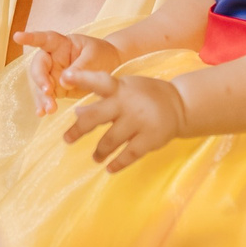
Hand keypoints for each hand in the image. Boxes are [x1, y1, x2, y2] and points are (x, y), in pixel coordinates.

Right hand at [14, 30, 120, 113]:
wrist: (112, 67)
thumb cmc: (102, 54)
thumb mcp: (95, 56)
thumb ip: (80, 67)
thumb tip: (62, 82)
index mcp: (62, 44)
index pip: (45, 39)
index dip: (30, 38)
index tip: (17, 37)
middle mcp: (53, 58)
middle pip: (39, 67)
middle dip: (40, 80)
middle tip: (48, 91)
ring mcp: (53, 74)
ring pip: (41, 85)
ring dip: (42, 97)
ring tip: (49, 109)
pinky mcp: (56, 88)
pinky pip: (46, 96)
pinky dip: (44, 105)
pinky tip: (42, 113)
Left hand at [59, 68, 186, 171]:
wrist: (180, 104)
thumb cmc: (144, 96)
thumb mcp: (125, 90)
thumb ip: (102, 100)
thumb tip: (76, 113)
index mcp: (120, 89)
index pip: (99, 81)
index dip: (82, 78)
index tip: (65, 78)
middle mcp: (127, 104)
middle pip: (96, 117)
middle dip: (78, 129)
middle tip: (67, 139)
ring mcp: (139, 121)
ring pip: (110, 140)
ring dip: (100, 151)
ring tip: (95, 157)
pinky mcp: (150, 138)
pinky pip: (129, 154)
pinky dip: (117, 163)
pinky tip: (109, 168)